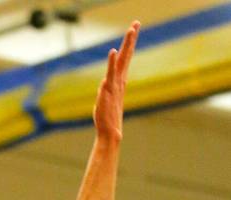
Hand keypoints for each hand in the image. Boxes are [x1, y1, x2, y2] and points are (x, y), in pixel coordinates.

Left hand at [93, 21, 139, 142]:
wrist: (109, 133)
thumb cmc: (107, 118)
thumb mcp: (107, 99)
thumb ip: (107, 88)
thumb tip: (106, 82)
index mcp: (119, 81)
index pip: (125, 59)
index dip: (129, 44)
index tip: (134, 29)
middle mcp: (119, 80)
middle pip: (126, 55)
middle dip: (131, 39)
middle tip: (137, 23)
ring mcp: (114, 84)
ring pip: (122, 61)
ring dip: (127, 45)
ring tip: (131, 30)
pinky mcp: (108, 90)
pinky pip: (111, 74)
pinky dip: (112, 63)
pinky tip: (113, 52)